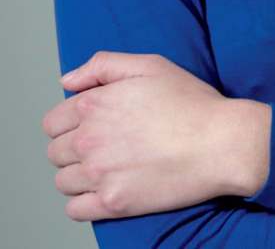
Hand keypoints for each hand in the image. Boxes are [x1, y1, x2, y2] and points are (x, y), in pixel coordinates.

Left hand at [41, 51, 248, 220]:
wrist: (220, 142)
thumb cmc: (190, 101)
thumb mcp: (150, 65)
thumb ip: (103, 65)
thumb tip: (66, 82)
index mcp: (93, 105)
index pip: (53, 122)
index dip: (71, 122)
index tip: (94, 124)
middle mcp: (89, 140)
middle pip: (56, 152)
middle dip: (74, 148)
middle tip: (105, 144)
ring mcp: (100, 174)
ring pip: (63, 181)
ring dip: (79, 175)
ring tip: (109, 166)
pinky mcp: (113, 204)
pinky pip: (75, 209)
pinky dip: (85, 201)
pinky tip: (108, 188)